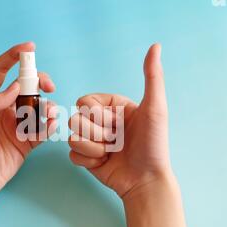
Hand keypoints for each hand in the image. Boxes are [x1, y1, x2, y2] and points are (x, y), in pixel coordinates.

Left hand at [0, 42, 55, 205]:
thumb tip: (16, 87)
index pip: (0, 71)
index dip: (14, 57)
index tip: (30, 48)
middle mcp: (4, 110)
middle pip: (26, 87)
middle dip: (40, 82)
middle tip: (49, 86)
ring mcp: (16, 126)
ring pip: (38, 107)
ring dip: (48, 107)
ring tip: (49, 115)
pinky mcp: (26, 142)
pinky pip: (42, 129)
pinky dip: (50, 125)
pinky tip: (50, 127)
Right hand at [68, 44, 172, 197]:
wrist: (146, 180)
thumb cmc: (153, 145)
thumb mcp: (155, 109)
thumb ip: (152, 77)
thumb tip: (155, 46)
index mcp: (112, 107)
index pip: (84, 101)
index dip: (97, 116)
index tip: (118, 124)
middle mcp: (100, 121)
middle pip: (74, 119)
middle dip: (96, 134)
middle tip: (116, 141)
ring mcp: (92, 140)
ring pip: (71, 138)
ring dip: (93, 149)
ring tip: (111, 153)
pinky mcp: (86, 158)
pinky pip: (72, 155)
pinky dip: (88, 161)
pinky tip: (104, 163)